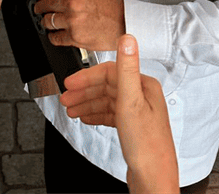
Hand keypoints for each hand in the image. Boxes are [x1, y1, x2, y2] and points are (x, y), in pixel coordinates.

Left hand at [34, 0, 124, 50]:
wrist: (124, 23)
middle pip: (44, 5)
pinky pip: (55, 38)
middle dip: (39, 9)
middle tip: (38, 10)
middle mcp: (71, 3)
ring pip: (47, 21)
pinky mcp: (74, 37)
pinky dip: (53, 37)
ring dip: (46, 23)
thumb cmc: (109, 9)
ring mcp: (72, 21)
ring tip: (48, 23)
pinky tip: (55, 35)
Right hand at [61, 35, 178, 193]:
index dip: (87, 76)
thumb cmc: (147, 145)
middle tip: (65, 98)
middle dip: (84, 91)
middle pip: (106, 86)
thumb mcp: (131, 102)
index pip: (109, 71)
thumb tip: (128, 38)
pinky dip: (96, 115)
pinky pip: (110, 114)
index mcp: (144, 86)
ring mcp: (138, 112)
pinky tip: (86, 118)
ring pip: (107, 101)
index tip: (69, 83)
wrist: (154, 180)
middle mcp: (143, 96)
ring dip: (87, 103)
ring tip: (71, 109)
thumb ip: (127, 68)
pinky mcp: (133, 127)